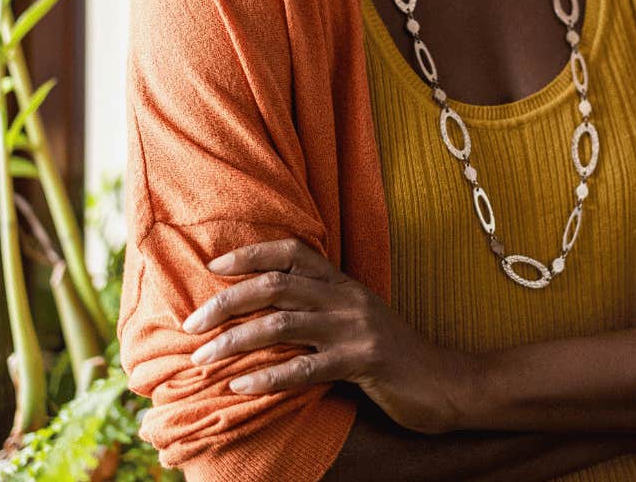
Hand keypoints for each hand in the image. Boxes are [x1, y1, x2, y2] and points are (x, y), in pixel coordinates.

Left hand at [183, 237, 471, 433]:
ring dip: (235, 340)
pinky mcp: (365, 362)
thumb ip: (319, 310)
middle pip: (275, 285)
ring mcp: (356, 328)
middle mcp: (347, 297)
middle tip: (190, 324)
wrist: (445, 383)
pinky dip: (268, 377)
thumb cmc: (392, 357)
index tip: (213, 265)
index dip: (250, 253)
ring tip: (202, 358)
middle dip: (226, 301)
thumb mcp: (355, 321)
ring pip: (282, 324)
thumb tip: (263, 314)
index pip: (292, 250)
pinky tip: (241, 386)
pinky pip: (306, 368)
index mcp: (343, 283)